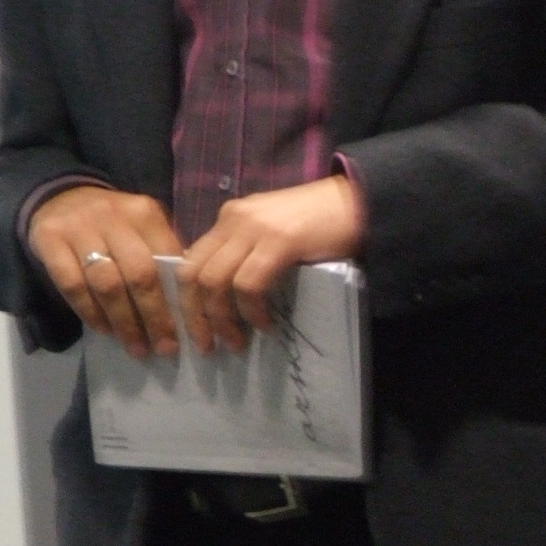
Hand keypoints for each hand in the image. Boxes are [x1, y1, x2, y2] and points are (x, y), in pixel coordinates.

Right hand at [28, 185, 184, 358]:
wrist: (60, 198)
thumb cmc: (112, 223)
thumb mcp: (141, 226)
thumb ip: (162, 253)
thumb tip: (188, 300)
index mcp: (144, 212)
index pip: (169, 257)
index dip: (181, 296)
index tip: (190, 328)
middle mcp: (114, 216)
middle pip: (140, 273)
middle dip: (155, 316)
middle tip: (166, 347)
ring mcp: (80, 227)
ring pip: (107, 283)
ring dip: (124, 322)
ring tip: (137, 347)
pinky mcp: (50, 240)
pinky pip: (73, 285)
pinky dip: (91, 313)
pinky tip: (105, 330)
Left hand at [177, 176, 363, 354]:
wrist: (359, 201)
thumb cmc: (320, 222)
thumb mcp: (271, 232)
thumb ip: (246, 251)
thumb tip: (225, 294)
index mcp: (229, 218)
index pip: (189, 261)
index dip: (187, 301)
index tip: (198, 329)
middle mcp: (234, 219)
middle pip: (192, 273)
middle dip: (196, 315)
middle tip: (208, 345)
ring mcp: (255, 228)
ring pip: (214, 281)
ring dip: (222, 318)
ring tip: (238, 340)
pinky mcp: (279, 240)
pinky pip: (249, 284)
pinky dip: (252, 310)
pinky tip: (266, 323)